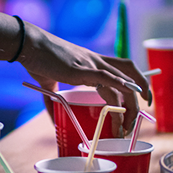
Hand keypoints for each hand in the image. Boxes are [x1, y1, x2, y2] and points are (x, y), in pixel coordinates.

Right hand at [18, 21, 151, 136]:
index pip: (125, 68)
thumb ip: (54, 101)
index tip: (143, 99)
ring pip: (121, 82)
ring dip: (128, 106)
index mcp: (93, 62)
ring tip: (125, 126)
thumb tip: (54, 120)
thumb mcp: (50, 83)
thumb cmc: (38, 61)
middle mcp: (97, 61)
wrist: (29, 46)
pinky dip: (121, 85)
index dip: (138, 81)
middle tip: (138, 118)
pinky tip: (131, 92)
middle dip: (140, 97)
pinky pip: (106, 77)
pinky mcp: (82, 69)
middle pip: (130, 75)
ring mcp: (91, 64)